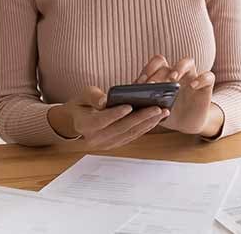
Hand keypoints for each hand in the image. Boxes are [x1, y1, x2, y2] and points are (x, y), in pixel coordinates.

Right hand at [48, 86, 168, 149]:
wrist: (77, 122)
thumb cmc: (81, 106)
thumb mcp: (82, 96)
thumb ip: (92, 96)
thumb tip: (104, 101)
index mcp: (84, 126)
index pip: (101, 121)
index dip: (115, 114)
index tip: (129, 106)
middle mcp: (96, 139)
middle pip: (121, 128)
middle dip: (141, 118)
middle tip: (157, 108)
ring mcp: (107, 144)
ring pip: (130, 133)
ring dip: (148, 123)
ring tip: (162, 112)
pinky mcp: (116, 144)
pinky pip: (133, 136)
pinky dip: (146, 127)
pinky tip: (157, 119)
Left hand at [135, 55, 221, 136]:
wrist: (185, 124)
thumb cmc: (167, 113)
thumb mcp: (155, 109)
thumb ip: (144, 102)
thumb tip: (130, 98)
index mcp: (161, 75)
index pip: (155, 64)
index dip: (148, 70)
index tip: (141, 83)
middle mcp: (176, 72)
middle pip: (168, 64)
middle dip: (159, 74)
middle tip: (153, 85)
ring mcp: (192, 77)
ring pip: (188, 61)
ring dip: (179, 68)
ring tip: (173, 79)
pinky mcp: (205, 85)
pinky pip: (208, 76)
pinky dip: (201, 79)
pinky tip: (193, 86)